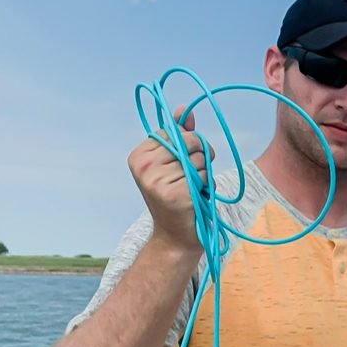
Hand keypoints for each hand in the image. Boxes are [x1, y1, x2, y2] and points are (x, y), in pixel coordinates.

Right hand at [127, 105, 208, 253]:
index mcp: (139, 156)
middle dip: (200, 156)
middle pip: (189, 141)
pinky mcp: (177, 195)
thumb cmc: (177, 196)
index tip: (181, 162)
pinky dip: (208, 187)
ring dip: (205, 174)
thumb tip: (183, 110)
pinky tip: (196, 199)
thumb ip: (179, 136)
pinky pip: (206, 177)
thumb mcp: (173, 164)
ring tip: (191, 190)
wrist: (175, 236)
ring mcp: (159, 181)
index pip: (174, 131)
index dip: (187, 143)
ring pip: (200, 160)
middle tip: (192, 176)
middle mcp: (144, 167)